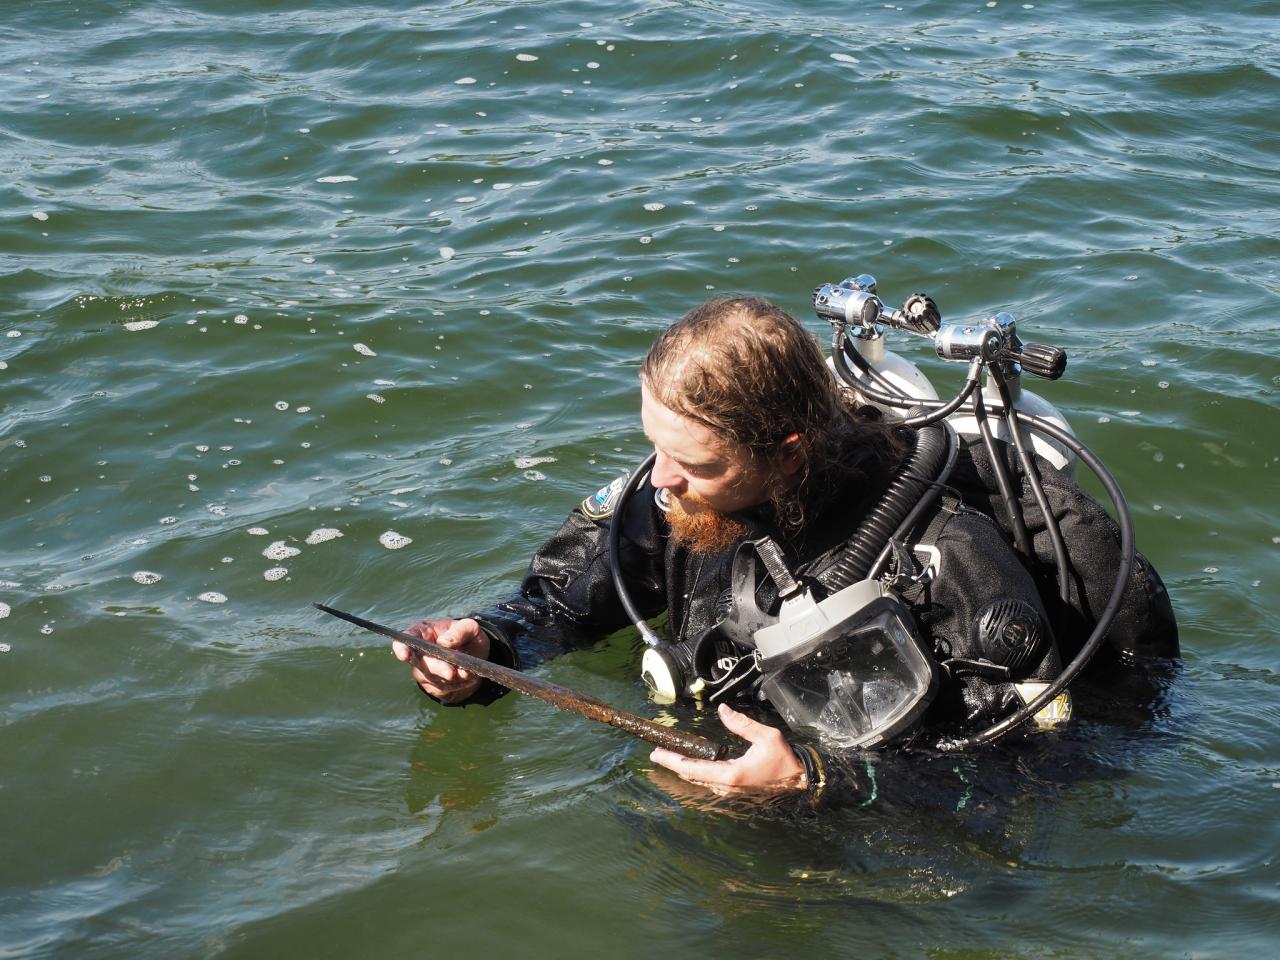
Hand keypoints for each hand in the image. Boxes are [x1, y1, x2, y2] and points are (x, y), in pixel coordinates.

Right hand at [391, 617, 489, 703]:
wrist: (477, 657)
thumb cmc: (468, 637)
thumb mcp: (470, 627)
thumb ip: (459, 631)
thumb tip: (444, 643)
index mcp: (422, 633)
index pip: (405, 639)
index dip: (401, 648)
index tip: (405, 656)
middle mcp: (419, 653)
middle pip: (420, 663)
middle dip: (437, 668)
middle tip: (451, 673)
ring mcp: (424, 671)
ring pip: (432, 678)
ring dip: (451, 679)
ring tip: (467, 673)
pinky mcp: (433, 686)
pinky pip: (442, 689)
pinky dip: (457, 685)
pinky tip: (468, 678)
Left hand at [650, 703, 806, 795]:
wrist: (799, 783)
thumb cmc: (784, 760)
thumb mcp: (767, 737)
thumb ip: (743, 724)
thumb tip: (722, 710)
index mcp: (731, 774)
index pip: (694, 768)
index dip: (673, 761)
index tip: (657, 754)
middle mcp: (726, 786)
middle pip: (692, 776)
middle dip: (673, 764)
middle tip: (656, 753)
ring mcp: (730, 791)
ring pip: (699, 781)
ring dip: (684, 769)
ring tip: (669, 757)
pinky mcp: (734, 791)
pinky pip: (708, 783)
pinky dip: (695, 773)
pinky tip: (691, 766)